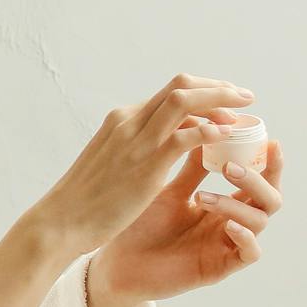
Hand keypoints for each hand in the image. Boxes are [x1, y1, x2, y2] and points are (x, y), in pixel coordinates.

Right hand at [30, 75, 254, 255]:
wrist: (61, 221)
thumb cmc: (85, 200)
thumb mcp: (111, 163)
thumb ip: (134, 149)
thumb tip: (159, 149)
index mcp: (122, 120)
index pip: (169, 91)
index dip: (203, 91)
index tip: (225, 100)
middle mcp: (129, 121)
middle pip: (181, 85)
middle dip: (218, 87)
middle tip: (244, 96)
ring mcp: (136, 139)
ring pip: (185, 101)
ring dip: (220, 101)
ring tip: (243, 114)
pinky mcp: (146, 163)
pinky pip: (186, 136)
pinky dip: (210, 131)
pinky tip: (226, 136)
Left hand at [95, 115, 282, 304]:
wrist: (113, 261)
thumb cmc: (138, 224)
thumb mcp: (167, 188)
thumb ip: (192, 165)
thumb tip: (209, 122)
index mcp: (223, 201)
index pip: (257, 177)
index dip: (268, 159)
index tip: (267, 137)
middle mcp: (231, 222)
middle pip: (270, 196)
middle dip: (258, 177)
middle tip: (230, 166)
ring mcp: (227, 245)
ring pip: (260, 221)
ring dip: (237, 204)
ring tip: (203, 198)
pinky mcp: (220, 268)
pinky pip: (250, 253)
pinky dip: (245, 237)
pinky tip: (227, 225)